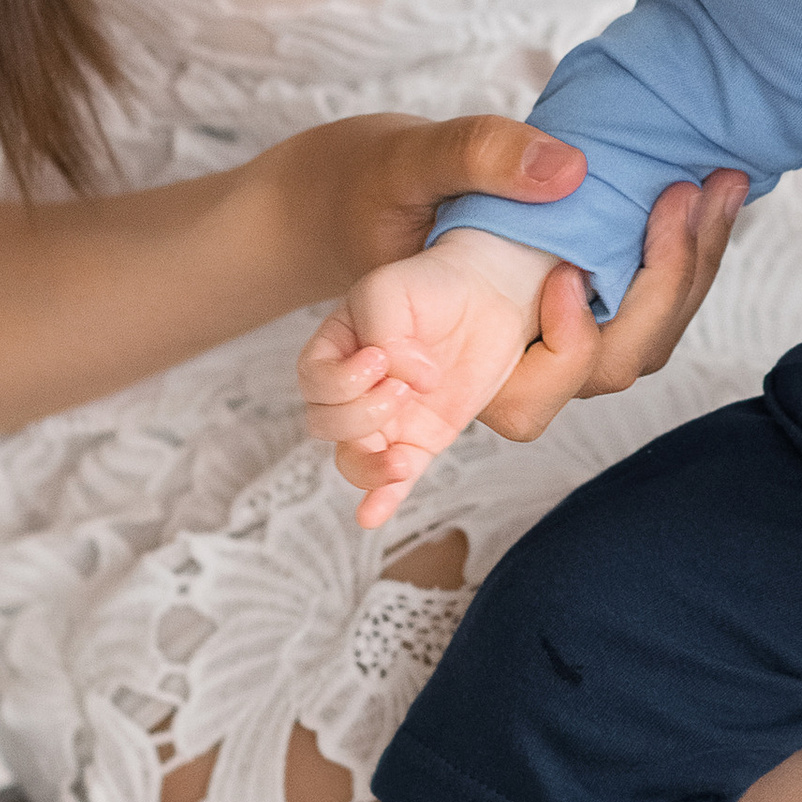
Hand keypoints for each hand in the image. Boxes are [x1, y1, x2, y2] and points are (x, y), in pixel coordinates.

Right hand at [283, 116, 747, 443]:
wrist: (339, 194)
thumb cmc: (357, 187)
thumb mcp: (404, 160)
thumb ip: (473, 157)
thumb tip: (568, 170)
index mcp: (450, 358)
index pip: (528, 401)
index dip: (570, 347)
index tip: (570, 269)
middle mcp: (502, 364)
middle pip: (605, 370)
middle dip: (662, 290)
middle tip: (683, 195)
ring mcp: (536, 338)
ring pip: (633, 342)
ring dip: (685, 268)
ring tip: (713, 184)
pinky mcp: (561, 305)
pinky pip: (634, 308)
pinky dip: (677, 260)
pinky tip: (707, 197)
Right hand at [306, 235, 552, 528]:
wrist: (487, 294)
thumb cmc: (431, 286)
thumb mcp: (392, 288)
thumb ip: (381, 329)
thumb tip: (404, 380)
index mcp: (338, 348)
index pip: (313, 381)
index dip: (342, 381)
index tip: (381, 358)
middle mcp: (356, 389)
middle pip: (324, 424)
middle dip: (360, 416)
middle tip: (403, 390)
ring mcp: (388, 419)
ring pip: (351, 457)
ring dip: (369, 464)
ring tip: (402, 457)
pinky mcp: (421, 441)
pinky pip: (393, 481)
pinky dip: (381, 499)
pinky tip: (373, 515)